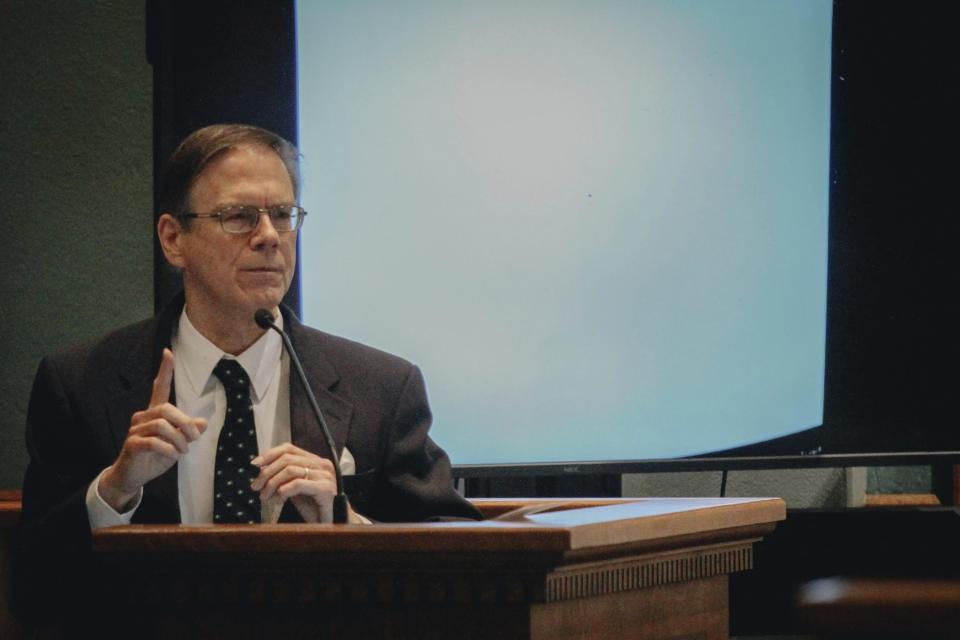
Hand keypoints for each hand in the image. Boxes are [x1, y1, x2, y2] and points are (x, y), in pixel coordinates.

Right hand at [99, 348, 206, 510]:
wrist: (132, 476)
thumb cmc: (155, 457)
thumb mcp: (177, 444)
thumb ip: (188, 432)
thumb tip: (203, 423)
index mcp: (155, 414)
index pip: (159, 388)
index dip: (165, 371)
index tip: (168, 352)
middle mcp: (143, 417)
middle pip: (167, 409)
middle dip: (185, 423)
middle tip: (193, 439)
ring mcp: (136, 430)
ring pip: (162, 426)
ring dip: (178, 440)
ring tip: (182, 451)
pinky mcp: (132, 444)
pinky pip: (154, 442)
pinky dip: (168, 449)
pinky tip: (173, 455)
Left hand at [251, 443, 360, 522]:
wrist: (332, 524)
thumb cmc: (314, 507)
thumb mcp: (295, 489)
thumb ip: (284, 477)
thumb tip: (262, 469)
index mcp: (315, 461)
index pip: (289, 448)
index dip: (270, 454)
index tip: (254, 464)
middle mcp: (322, 464)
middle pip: (287, 458)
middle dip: (267, 472)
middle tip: (256, 486)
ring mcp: (325, 475)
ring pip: (290, 470)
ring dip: (272, 483)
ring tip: (265, 496)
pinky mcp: (325, 488)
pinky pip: (298, 484)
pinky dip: (283, 491)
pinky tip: (278, 500)